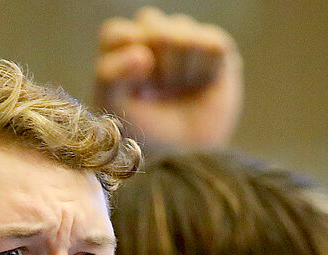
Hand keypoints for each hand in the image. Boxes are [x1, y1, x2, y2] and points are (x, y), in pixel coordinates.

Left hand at [95, 7, 241, 149]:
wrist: (188, 159)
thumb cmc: (145, 133)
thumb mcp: (113, 106)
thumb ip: (111, 74)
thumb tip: (143, 53)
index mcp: (121, 51)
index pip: (117, 33)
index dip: (126, 59)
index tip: (137, 86)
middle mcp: (152, 39)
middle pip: (149, 21)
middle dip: (154, 62)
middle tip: (160, 90)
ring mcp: (186, 40)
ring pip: (181, 31)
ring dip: (180, 69)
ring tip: (182, 90)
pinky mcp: (216, 49)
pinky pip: (212, 44)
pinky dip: (207, 69)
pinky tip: (205, 84)